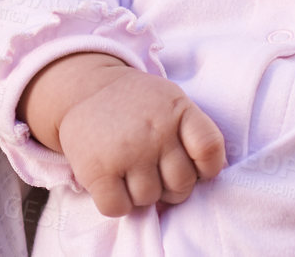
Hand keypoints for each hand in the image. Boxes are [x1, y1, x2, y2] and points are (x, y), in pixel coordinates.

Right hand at [19, 52, 225, 216]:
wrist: (85, 87)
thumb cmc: (135, 104)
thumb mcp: (169, 101)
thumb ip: (190, 134)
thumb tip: (203, 180)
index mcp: (178, 109)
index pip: (209, 150)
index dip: (207, 168)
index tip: (193, 167)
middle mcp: (155, 130)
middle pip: (181, 185)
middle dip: (169, 186)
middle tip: (151, 167)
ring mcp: (127, 150)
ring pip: (149, 199)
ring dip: (139, 192)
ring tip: (127, 167)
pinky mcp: (98, 170)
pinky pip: (119, 208)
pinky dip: (116, 203)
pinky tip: (111, 180)